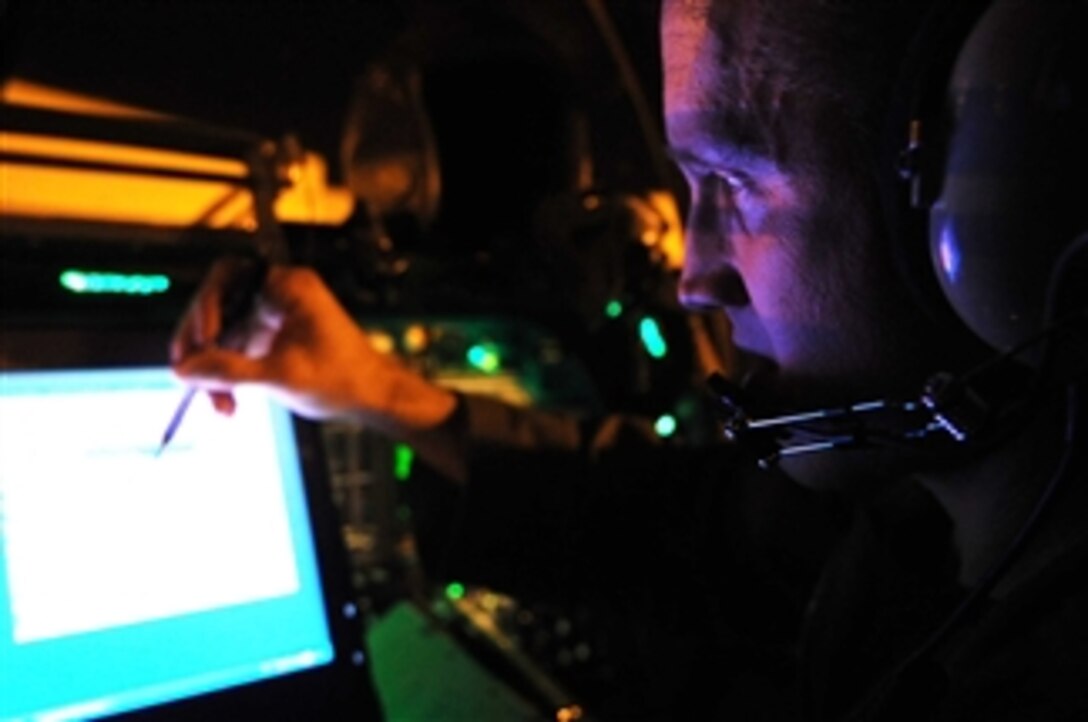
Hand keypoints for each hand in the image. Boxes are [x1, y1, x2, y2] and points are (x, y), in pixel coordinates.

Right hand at [170, 261, 457, 435]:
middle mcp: (279, 293)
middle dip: (202, 344)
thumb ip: (230, 371)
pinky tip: (227, 404)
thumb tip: (182, 370)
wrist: (374, 397)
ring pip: (224, 332)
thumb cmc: (341, 380)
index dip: (206, 305)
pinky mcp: (272, 337)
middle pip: (219, 305)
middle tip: (185, 373)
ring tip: (218, 406)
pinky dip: (229, 374)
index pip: (229, 276)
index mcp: (289, 287)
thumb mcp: (281, 377)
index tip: (201, 341)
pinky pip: (237, 348)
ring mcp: (274, 315)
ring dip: (214, 368)